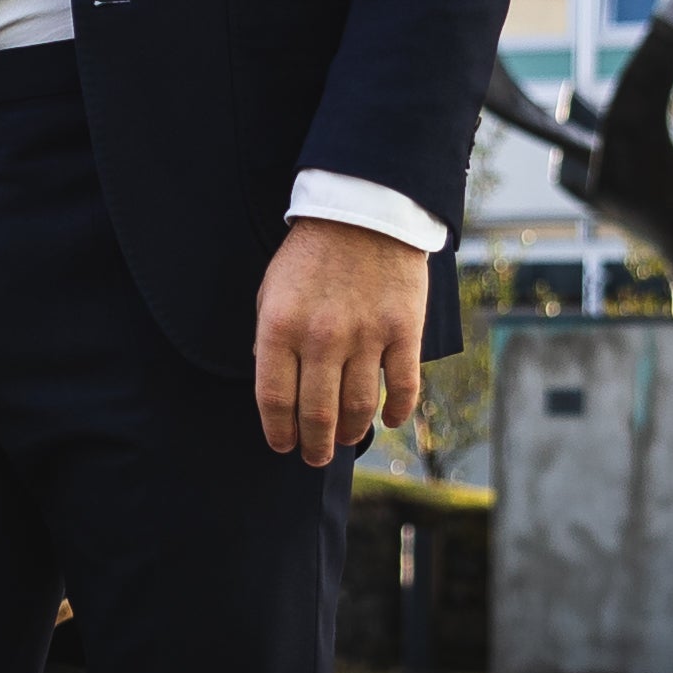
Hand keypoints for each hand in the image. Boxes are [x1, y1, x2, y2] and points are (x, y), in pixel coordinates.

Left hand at [251, 215, 427, 465]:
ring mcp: (366, 336)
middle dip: (314, 444)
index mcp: (280, 328)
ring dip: (351, 432)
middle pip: (317, 412)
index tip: (282, 446)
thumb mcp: (270, 292)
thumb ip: (268, 339)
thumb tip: (274, 386)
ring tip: (344, 442)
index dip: (278, 431)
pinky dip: (398, 411)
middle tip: (313, 458)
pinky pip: (403, 385)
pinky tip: (390, 421)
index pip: (274, 398)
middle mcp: (322, 338)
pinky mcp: (404, 331)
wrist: (363, 214)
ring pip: (359, 405)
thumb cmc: (309, 257)